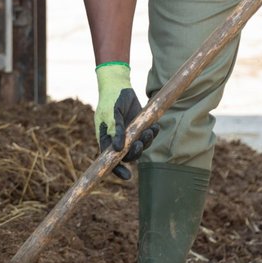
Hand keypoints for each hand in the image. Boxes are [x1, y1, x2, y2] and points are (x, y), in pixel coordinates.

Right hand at [95, 63, 157, 179]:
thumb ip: (116, 131)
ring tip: (149, 131)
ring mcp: (129, 134)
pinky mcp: (140, 127)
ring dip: (146, 142)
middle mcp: (118, 140)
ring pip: (140, 147)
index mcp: (106, 139)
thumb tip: (117, 150)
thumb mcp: (111, 114)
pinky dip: (153, 133)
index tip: (127, 176)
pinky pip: (148, 136)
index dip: (117, 170)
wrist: (118, 85)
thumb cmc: (111, 100)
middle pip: (128, 156)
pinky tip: (155, 127)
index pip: (110, 159)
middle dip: (136, 152)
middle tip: (140, 143)